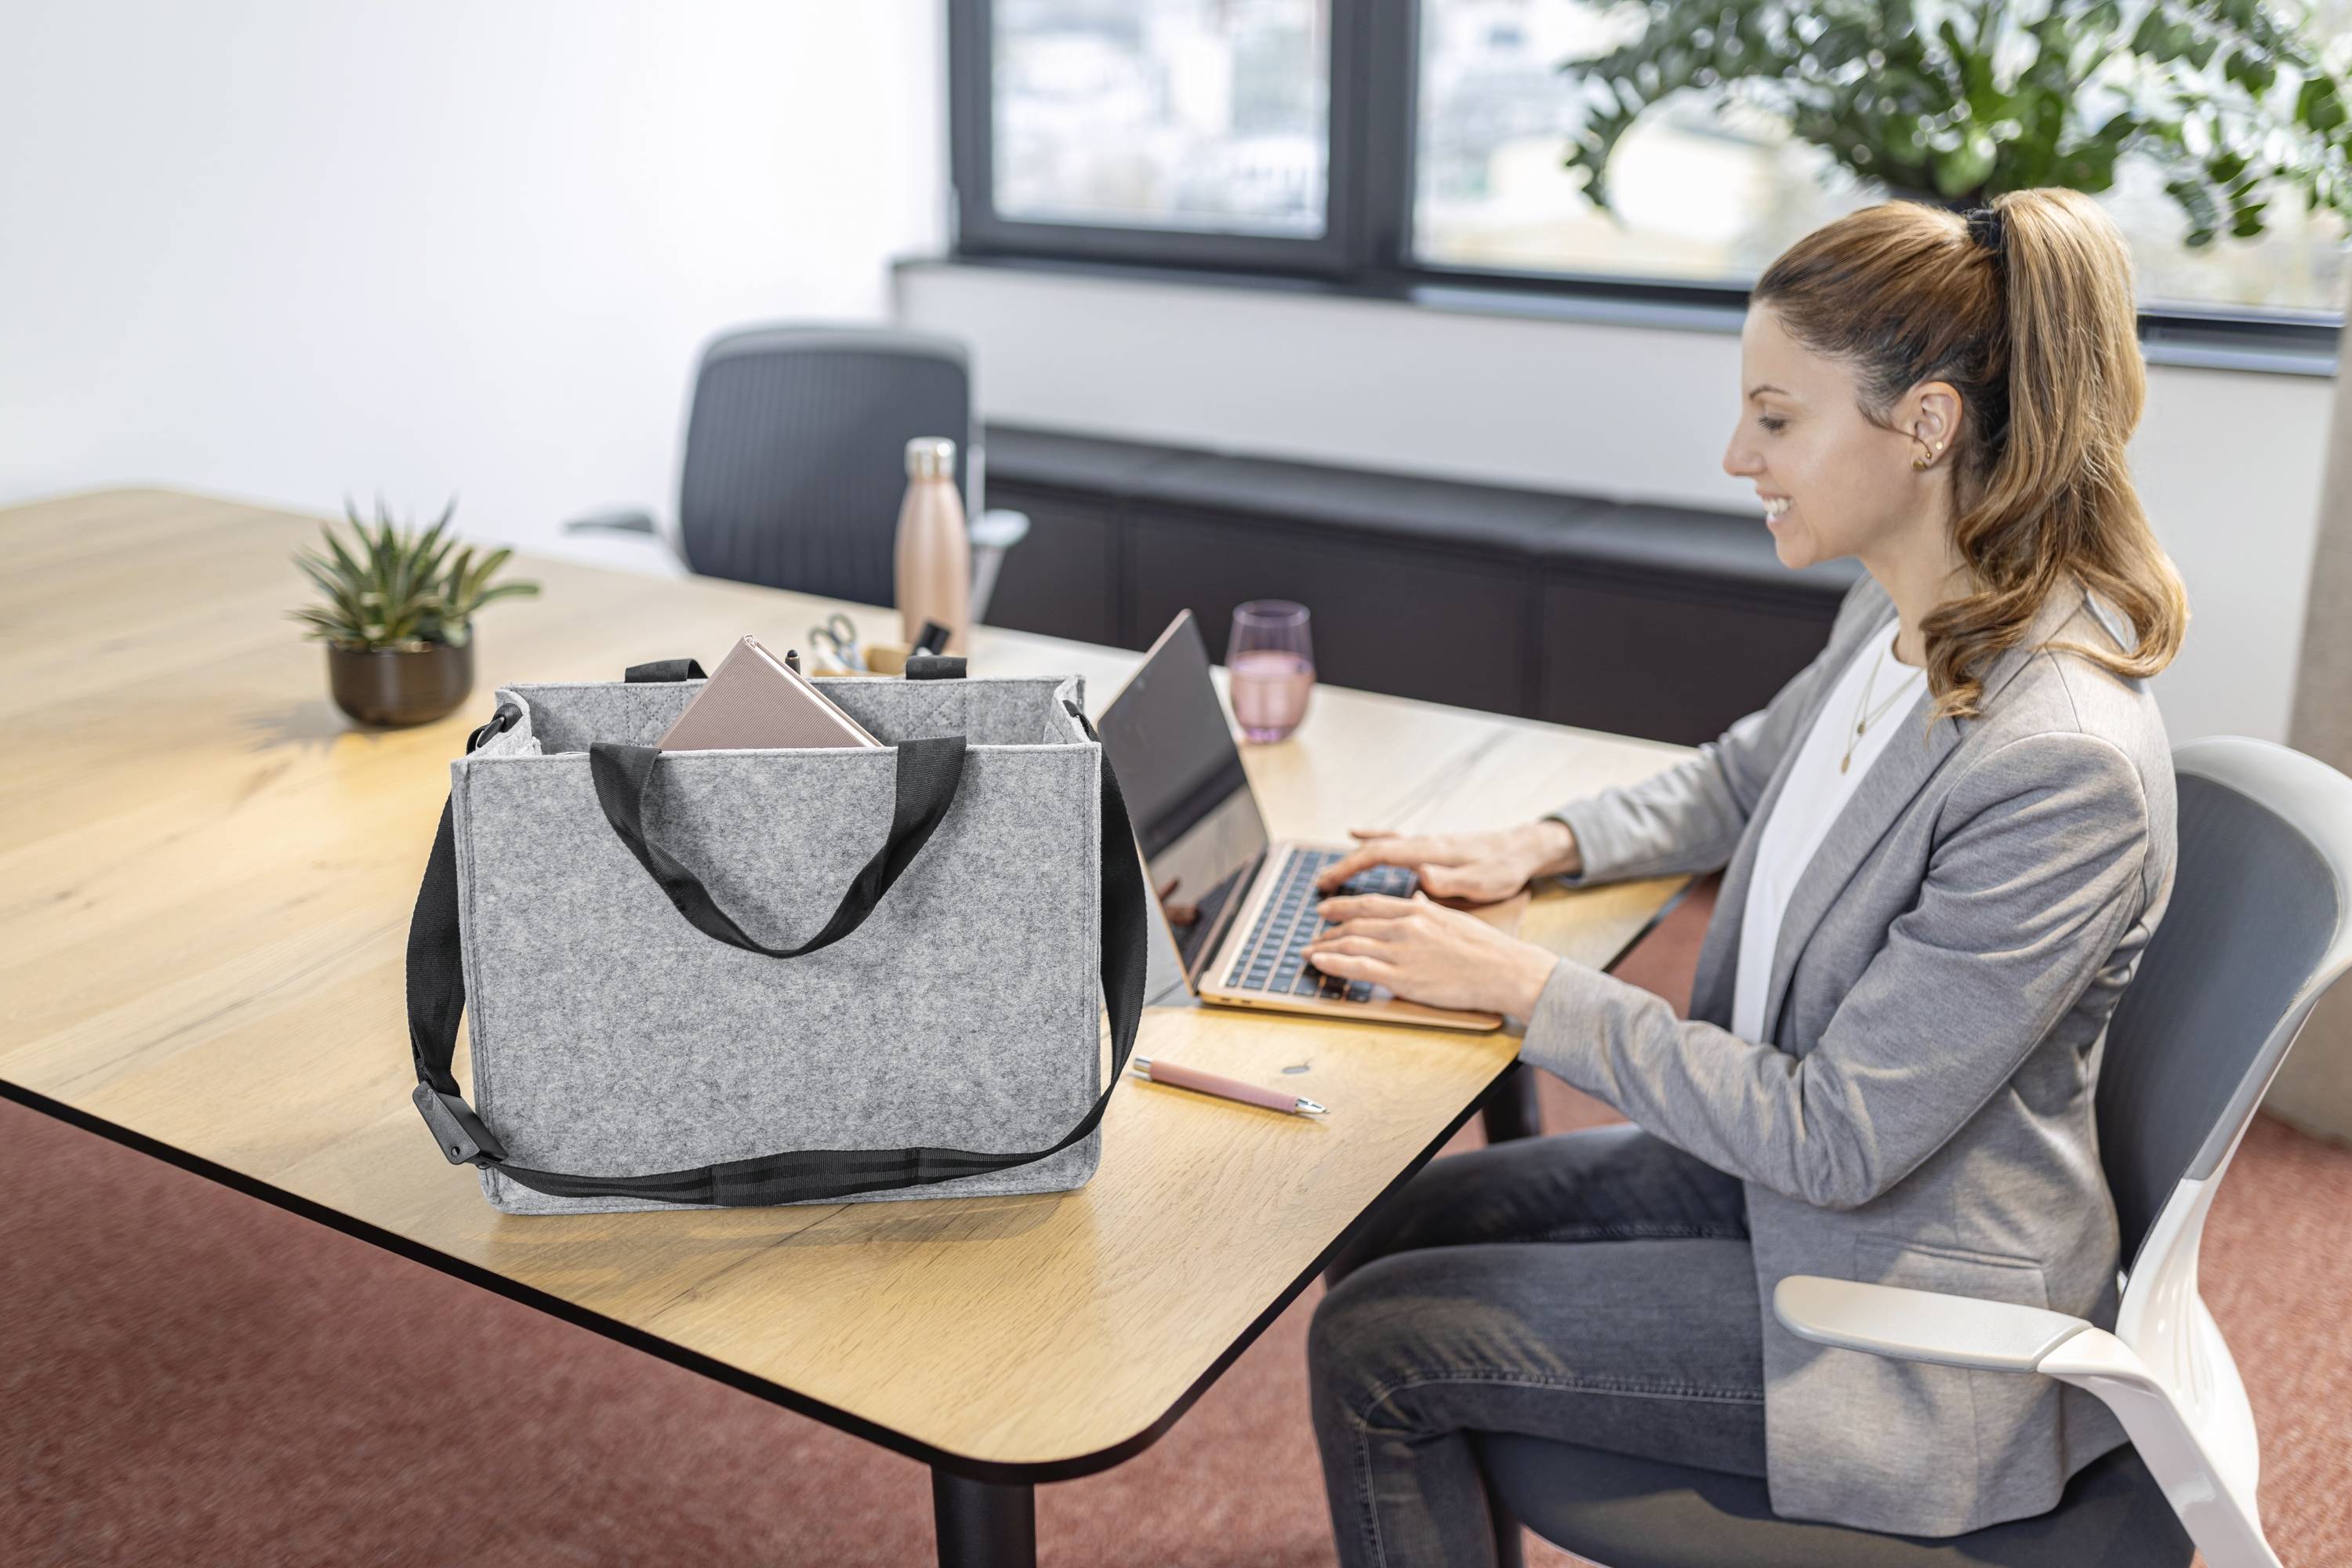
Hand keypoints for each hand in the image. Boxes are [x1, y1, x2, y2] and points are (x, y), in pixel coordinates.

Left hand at [1306, 892, 1559, 1017]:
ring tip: (1309, 953)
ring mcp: (1402, 951)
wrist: (1505, 970)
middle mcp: (1405, 926)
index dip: (1342, 906)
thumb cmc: (1486, 948)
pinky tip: (1319, 963)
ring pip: (1351, 944)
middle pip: (1354, 925)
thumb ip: (1428, 909)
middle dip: (1328, 931)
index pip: (1369, 904)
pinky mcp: (1403, 977)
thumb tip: (1416, 898)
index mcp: (1418, 909)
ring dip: (1324, 948)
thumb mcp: (1453, 918)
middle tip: (1312, 936)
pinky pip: (1358, 967)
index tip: (1325, 910)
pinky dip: (1333, 964)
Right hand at [1312, 820, 1581, 900]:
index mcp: (1429, 852)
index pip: (1380, 854)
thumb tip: (1421, 874)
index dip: (1350, 867)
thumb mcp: (1481, 881)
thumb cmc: (1503, 869)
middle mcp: (1422, 843)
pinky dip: (1371, 837)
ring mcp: (1425, 842)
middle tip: (1320, 886)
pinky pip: (1393, 840)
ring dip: (1353, 857)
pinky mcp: (1431, 847)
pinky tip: (1356, 834)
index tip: (1328, 883)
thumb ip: (1450, 879)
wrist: (1522, 849)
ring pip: (1380, 844)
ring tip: (1330, 873)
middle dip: (1344, 866)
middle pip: (1373, 849)